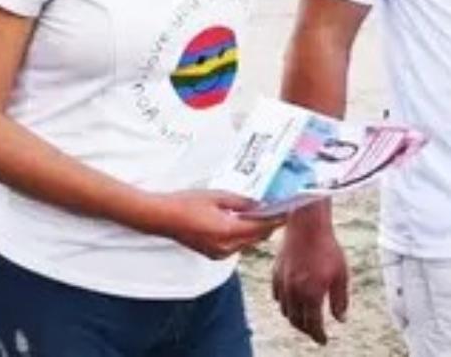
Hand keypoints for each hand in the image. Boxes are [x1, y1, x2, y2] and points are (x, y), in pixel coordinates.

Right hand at [150, 189, 282, 259]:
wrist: (162, 217)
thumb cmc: (185, 204)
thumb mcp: (217, 197)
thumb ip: (241, 202)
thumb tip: (260, 205)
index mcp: (228, 232)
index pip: (261, 227)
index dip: (277, 219)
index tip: (289, 210)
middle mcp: (226, 247)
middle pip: (257, 238)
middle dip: (269, 225)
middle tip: (279, 210)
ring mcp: (220, 253)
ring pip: (247, 243)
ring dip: (256, 231)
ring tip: (263, 214)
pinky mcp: (214, 253)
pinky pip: (236, 246)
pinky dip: (244, 235)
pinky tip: (244, 223)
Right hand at [272, 202, 348, 344]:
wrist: (306, 225)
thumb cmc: (326, 247)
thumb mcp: (341, 275)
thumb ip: (340, 300)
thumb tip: (340, 318)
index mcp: (311, 294)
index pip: (313, 325)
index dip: (319, 336)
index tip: (323, 340)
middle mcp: (294, 292)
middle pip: (297, 321)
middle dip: (306, 330)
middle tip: (314, 332)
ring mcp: (282, 282)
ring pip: (285, 310)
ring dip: (294, 318)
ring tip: (303, 318)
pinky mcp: (275, 272)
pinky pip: (277, 295)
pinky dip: (284, 303)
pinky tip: (290, 300)